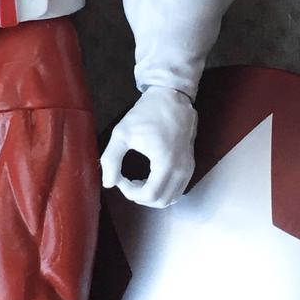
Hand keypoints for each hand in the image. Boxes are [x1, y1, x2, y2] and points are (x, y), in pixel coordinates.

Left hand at [100, 85, 196, 208]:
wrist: (172, 98)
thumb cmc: (146, 114)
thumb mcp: (122, 134)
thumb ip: (111, 160)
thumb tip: (108, 183)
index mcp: (165, 162)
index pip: (149, 195)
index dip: (131, 193)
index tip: (120, 180)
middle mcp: (181, 169)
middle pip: (161, 201)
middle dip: (141, 197)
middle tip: (128, 183)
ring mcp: (188, 168)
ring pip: (172, 198)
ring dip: (153, 196)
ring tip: (138, 183)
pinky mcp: (190, 165)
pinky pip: (178, 189)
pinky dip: (163, 191)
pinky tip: (150, 179)